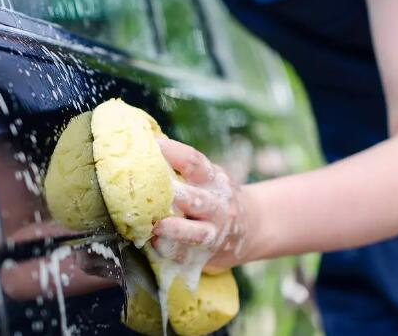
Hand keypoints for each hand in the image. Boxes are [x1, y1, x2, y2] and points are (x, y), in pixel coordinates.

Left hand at [152, 138, 247, 272]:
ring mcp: (214, 232)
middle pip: (195, 199)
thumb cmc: (217, 197)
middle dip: (173, 195)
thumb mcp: (209, 177)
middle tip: (148, 190)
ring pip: (196, 232)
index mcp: (213, 180)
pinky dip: (171, 252)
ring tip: (156, 226)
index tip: (151, 145)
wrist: (253, 228)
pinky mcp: (207, 255)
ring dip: (175, 229)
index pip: (193, 162)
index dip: (172, 152)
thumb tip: (144, 143)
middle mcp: (217, 205)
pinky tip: (154, 246)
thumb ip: (182, 167)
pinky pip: (188, 256)